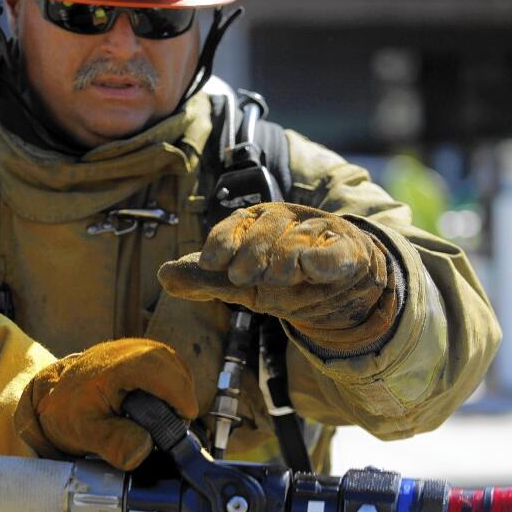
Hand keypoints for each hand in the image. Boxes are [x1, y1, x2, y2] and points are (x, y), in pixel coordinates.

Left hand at [15, 338, 197, 470]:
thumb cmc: (69, 411)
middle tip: (173, 425)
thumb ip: (114, 442)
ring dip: (179, 390)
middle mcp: (130, 349)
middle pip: (176, 369)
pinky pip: (170, 363)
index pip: (165, 374)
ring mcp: (137, 346)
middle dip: (181, 398)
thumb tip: (143, 450)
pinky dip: (172, 383)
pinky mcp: (141, 350)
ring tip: (167, 416)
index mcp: (118, 366)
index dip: (180, 398)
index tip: (182, 420)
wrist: (55, 393)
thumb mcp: (86, 433)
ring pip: (177, 364)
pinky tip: (162, 403)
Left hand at [158, 203, 399, 352]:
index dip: (223, 241)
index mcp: (258, 222)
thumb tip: (163, 275)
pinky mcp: (349, 252)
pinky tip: (311, 269)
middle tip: (241, 278)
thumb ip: (205, 281)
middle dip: (251, 252)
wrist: (339, 292)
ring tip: (277, 280)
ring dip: (283, 258)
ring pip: (299, 237)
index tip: (213, 264)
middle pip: (267, 226)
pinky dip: (323, 258)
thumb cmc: (286, 279)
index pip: (237, 222)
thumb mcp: (242, 284)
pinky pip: (336, 251)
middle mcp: (288, 220)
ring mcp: (320, 233)